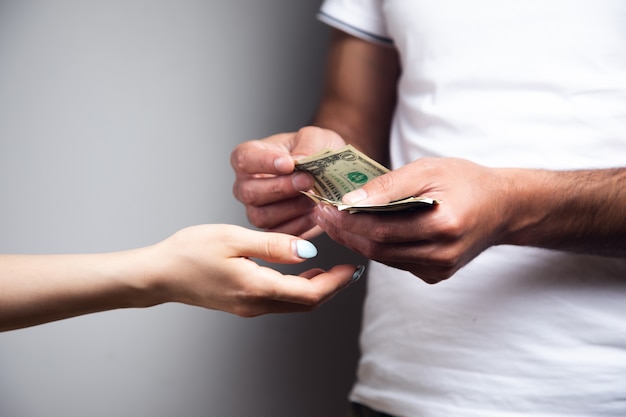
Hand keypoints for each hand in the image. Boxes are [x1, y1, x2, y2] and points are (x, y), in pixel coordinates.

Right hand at [147, 224, 362, 315]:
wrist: (159, 274)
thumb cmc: (190, 252)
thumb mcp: (234, 238)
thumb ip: (273, 245)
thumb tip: (308, 249)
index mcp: (257, 288)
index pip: (310, 293)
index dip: (336, 282)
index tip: (352, 267)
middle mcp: (256, 304)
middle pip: (306, 304)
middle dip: (332, 287)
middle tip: (349, 268)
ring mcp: (249, 307)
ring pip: (294, 304)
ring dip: (316, 288)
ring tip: (332, 268)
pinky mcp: (242, 303)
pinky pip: (279, 301)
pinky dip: (297, 288)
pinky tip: (302, 271)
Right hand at [230, 126, 345, 237]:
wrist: (330, 173)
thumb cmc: (314, 151)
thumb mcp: (316, 138)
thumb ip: (307, 146)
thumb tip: (300, 160)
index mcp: (249, 156)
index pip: (244, 159)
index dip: (264, 162)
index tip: (289, 164)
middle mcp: (246, 184)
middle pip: (249, 192)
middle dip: (280, 188)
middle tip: (307, 181)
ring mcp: (256, 209)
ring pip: (261, 216)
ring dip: (292, 208)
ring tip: (314, 198)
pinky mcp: (271, 228)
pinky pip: (277, 233)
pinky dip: (299, 224)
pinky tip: (314, 213)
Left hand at [314, 158, 511, 283]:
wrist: (502, 207)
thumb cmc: (466, 181)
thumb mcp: (428, 169)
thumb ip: (389, 185)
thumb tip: (350, 200)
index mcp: (444, 225)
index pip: (382, 230)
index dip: (348, 222)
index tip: (324, 208)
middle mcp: (443, 254)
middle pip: (379, 249)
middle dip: (345, 233)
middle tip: (322, 216)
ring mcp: (440, 269)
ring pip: (385, 259)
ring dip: (357, 241)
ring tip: (335, 221)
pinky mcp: (437, 274)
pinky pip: (398, 262)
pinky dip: (378, 247)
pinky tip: (362, 231)